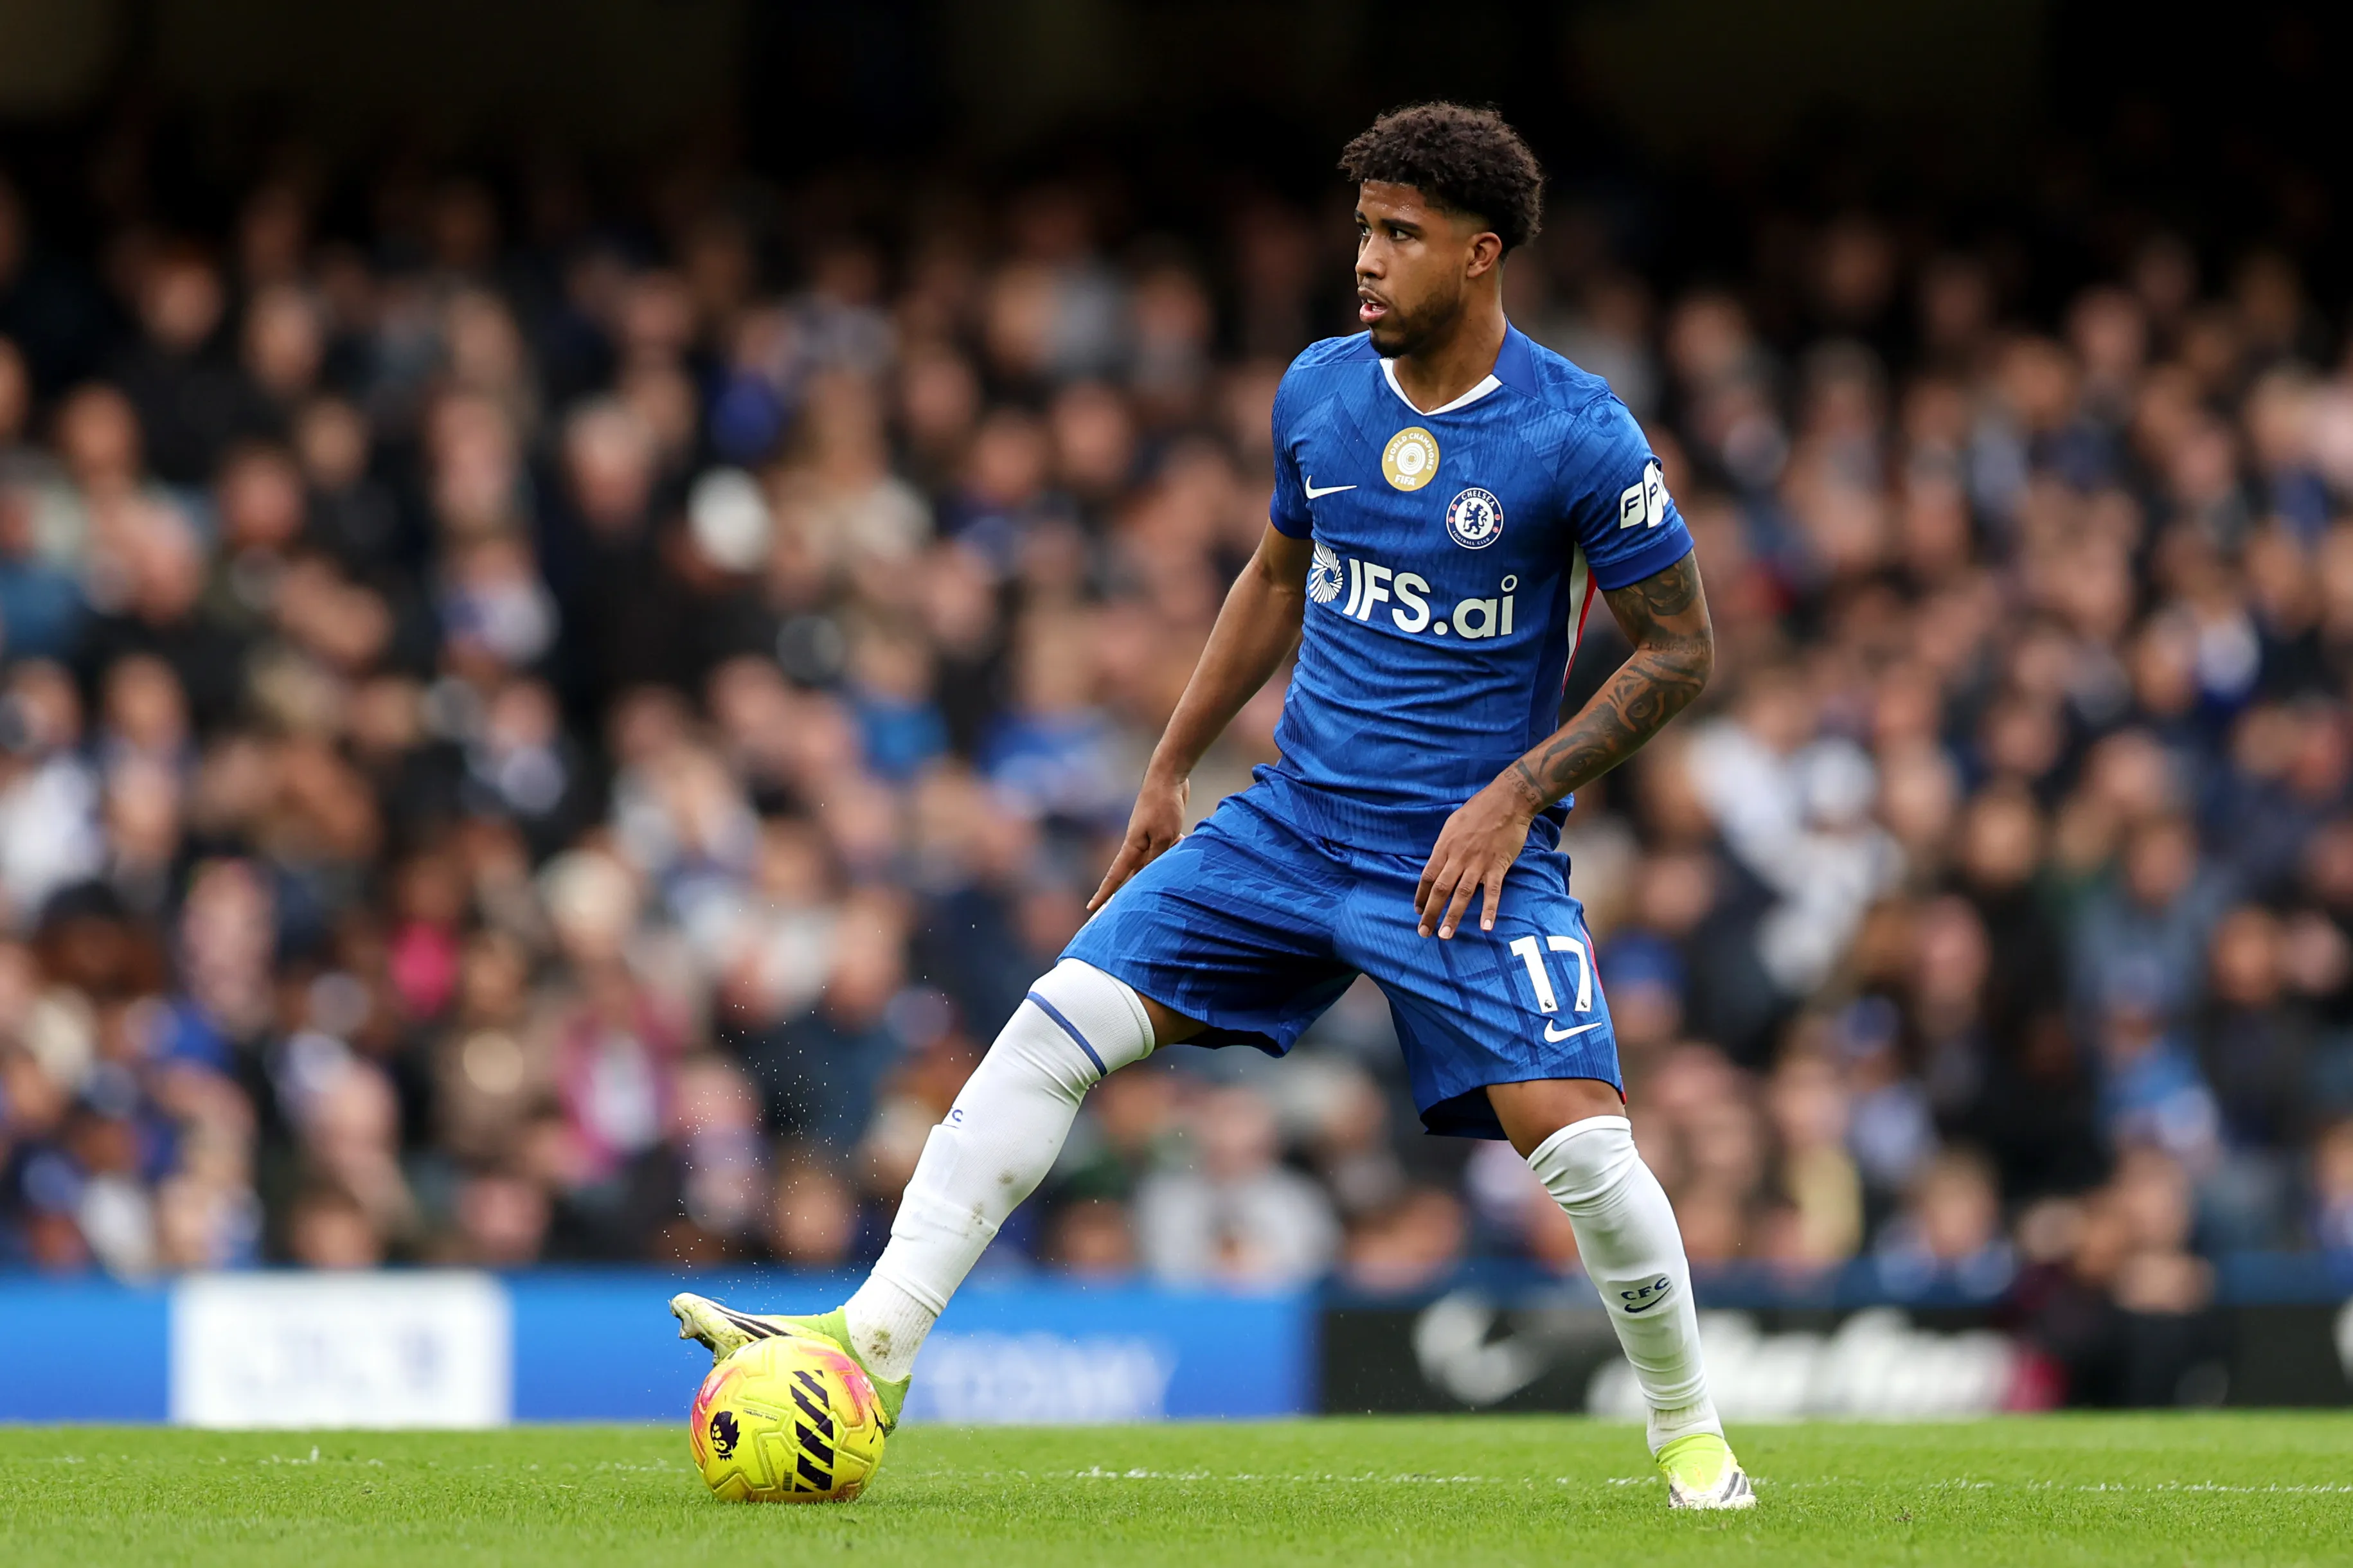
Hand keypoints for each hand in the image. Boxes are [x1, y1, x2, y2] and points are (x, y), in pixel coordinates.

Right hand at [1088, 771, 1190, 910]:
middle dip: (1134, 889)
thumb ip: (1157, 859)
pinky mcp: (1160, 830)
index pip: (1115, 876)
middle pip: (1134, 873)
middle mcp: (1137, 844)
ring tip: (1172, 861)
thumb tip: (1151, 875)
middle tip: (1131, 909)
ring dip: (1163, 864)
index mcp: (1132, 847)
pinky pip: (1163, 849)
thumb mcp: (1164, 837)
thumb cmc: (1164, 806)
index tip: (1091, 909)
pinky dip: (1173, 849)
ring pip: (1153, 861)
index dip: (1104, 894)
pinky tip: (1184, 840)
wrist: (1168, 776)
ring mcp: (1148, 836)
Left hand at [1415, 772, 1539, 938]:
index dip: (1421, 896)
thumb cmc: (1478, 810)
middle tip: (1424, 932)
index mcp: (1445, 847)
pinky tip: (1485, 927)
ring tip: (1445, 935)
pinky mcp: (1497, 866)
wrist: (1507, 801)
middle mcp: (1458, 858)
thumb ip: (1445, 847)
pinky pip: (1492, 892)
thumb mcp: (1452, 825)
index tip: (1417, 911)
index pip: (1428, 877)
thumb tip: (1439, 865)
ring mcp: (1478, 863)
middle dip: (1431, 913)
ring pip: (1462, 894)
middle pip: (1441, 889)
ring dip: (1453, 916)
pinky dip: (1489, 910)